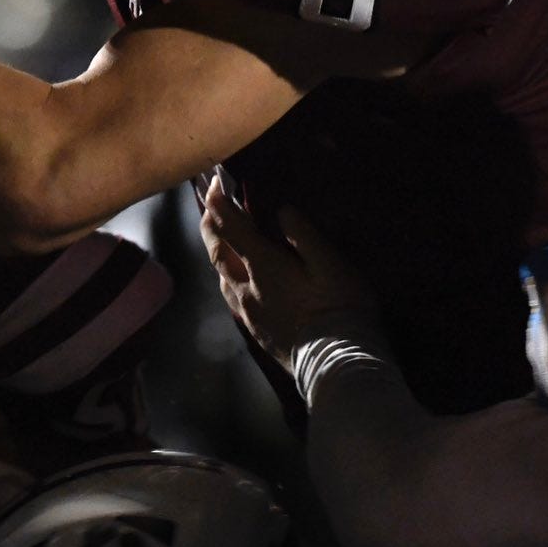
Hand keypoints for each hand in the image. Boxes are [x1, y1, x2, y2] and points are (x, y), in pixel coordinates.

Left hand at [199, 182, 371, 367]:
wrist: (335, 364)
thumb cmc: (340, 310)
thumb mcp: (332, 266)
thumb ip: (306, 235)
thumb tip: (283, 211)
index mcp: (264, 267)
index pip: (232, 227)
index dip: (219, 202)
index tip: (213, 182)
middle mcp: (246, 288)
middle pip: (216, 250)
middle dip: (209, 223)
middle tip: (207, 203)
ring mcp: (247, 311)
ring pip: (219, 274)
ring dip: (216, 249)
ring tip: (220, 235)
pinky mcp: (254, 329)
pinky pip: (229, 293)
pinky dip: (226, 274)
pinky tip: (234, 276)